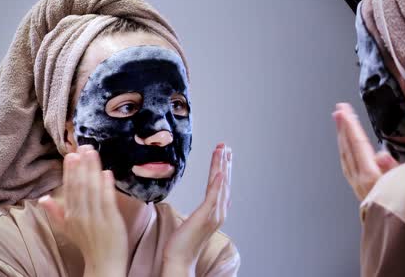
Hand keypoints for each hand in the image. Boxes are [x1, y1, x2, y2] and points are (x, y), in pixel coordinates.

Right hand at [39, 145, 127, 276]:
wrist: (103, 264)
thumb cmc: (87, 244)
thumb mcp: (67, 228)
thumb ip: (55, 212)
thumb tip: (42, 198)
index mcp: (70, 216)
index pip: (69, 190)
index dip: (70, 172)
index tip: (71, 155)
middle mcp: (81, 215)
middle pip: (80, 186)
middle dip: (81, 165)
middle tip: (82, 147)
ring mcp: (96, 218)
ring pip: (92, 189)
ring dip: (92, 169)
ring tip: (93, 153)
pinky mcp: (111, 220)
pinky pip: (107, 200)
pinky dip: (106, 185)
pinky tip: (106, 172)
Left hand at [161, 143, 231, 275]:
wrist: (179, 260)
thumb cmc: (182, 244)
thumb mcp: (192, 222)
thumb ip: (200, 212)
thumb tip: (202, 206)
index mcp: (216, 212)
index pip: (222, 185)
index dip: (224, 168)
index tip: (223, 154)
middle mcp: (219, 212)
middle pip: (224, 182)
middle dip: (225, 163)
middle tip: (225, 146)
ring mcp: (214, 214)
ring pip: (220, 185)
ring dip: (221, 166)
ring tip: (222, 150)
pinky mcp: (205, 216)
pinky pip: (213, 196)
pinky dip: (218, 183)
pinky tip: (219, 172)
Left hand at [332, 103, 398, 200]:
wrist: (397, 235)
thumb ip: (394, 169)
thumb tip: (382, 154)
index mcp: (371, 176)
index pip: (358, 145)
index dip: (350, 127)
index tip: (344, 111)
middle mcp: (360, 180)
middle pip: (348, 149)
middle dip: (343, 128)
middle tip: (338, 110)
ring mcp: (357, 186)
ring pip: (345, 158)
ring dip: (342, 139)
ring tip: (340, 124)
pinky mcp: (359, 191)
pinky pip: (348, 167)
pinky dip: (346, 153)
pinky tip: (346, 148)